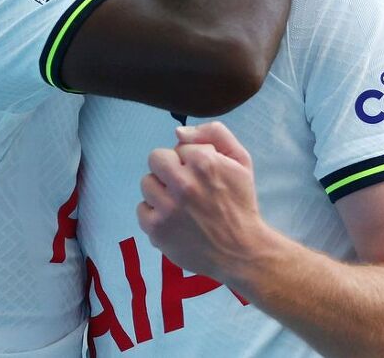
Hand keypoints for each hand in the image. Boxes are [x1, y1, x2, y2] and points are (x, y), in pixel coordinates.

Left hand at [137, 122, 275, 282]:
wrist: (241, 251)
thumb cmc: (240, 203)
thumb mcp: (240, 160)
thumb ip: (214, 134)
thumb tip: (178, 132)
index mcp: (204, 162)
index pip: (180, 147)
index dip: (190, 160)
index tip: (203, 176)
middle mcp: (184, 184)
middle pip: (156, 159)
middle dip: (169, 169)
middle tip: (184, 186)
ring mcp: (168, 208)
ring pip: (147, 183)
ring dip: (161, 191)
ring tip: (179, 205)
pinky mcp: (157, 230)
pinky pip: (142, 210)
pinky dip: (155, 215)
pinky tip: (173, 220)